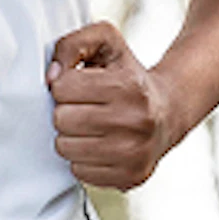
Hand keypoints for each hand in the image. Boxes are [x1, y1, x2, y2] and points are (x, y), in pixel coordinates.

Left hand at [46, 22, 187, 190]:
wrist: (168, 111)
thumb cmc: (128, 77)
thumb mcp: (105, 43)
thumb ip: (71, 45)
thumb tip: (51, 77)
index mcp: (128, 85)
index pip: (63, 88)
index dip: (63, 86)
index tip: (77, 87)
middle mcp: (136, 120)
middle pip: (62, 120)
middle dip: (65, 112)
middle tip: (82, 108)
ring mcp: (135, 152)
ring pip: (67, 148)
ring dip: (70, 137)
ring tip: (89, 127)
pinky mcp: (130, 176)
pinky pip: (80, 172)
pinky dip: (82, 160)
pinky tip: (98, 146)